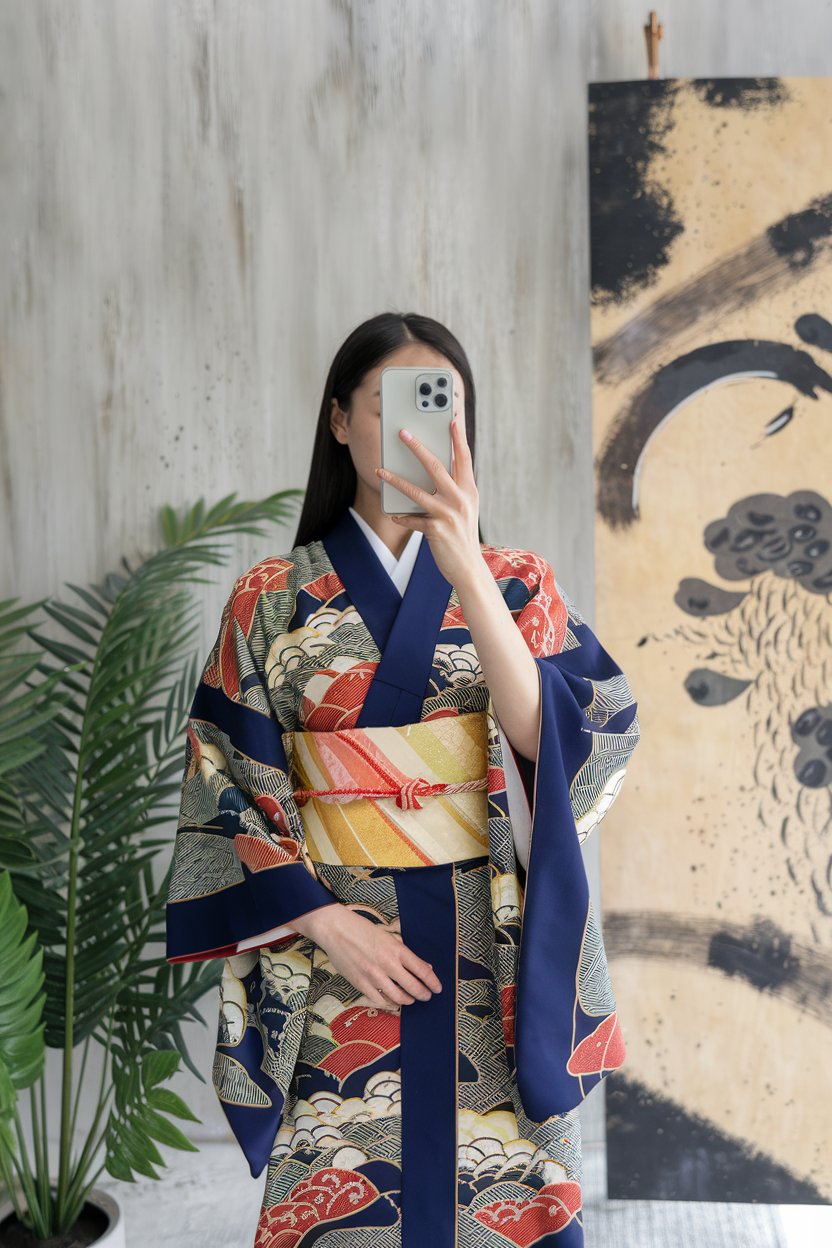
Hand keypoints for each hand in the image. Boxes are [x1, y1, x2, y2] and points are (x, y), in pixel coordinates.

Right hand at [293, 903, 442, 1011]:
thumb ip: (404, 953)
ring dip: (408, 1000)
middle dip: (424, 994)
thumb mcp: (388, 937)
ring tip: (411, 999)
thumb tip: (423, 966)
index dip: (433, 982)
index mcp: (396, 949)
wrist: (335, 930)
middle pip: (414, 987)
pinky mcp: (361, 984)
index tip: (438, 988)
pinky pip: (380, 1000)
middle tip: (426, 995)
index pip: (422, 970)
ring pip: (399, 997)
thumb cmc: (361, 930)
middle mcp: (387, 964)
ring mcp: (374, 976)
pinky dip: (390, 1003)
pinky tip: (393, 1000)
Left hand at [374, 413, 480, 587]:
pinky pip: (412, 518)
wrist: (468, 568)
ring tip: (380, 470)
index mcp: (469, 490)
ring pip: (416, 490)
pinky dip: (401, 516)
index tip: (451, 419)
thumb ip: (453, 489)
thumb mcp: (464, 509)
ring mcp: (448, 514)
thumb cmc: (462, 536)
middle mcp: (461, 499)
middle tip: (402, 432)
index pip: (464, 458)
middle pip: (436, 465)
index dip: (458, 438)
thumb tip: (431, 470)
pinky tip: (394, 514)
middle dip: (417, 446)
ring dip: (395, 479)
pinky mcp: (436, 529)